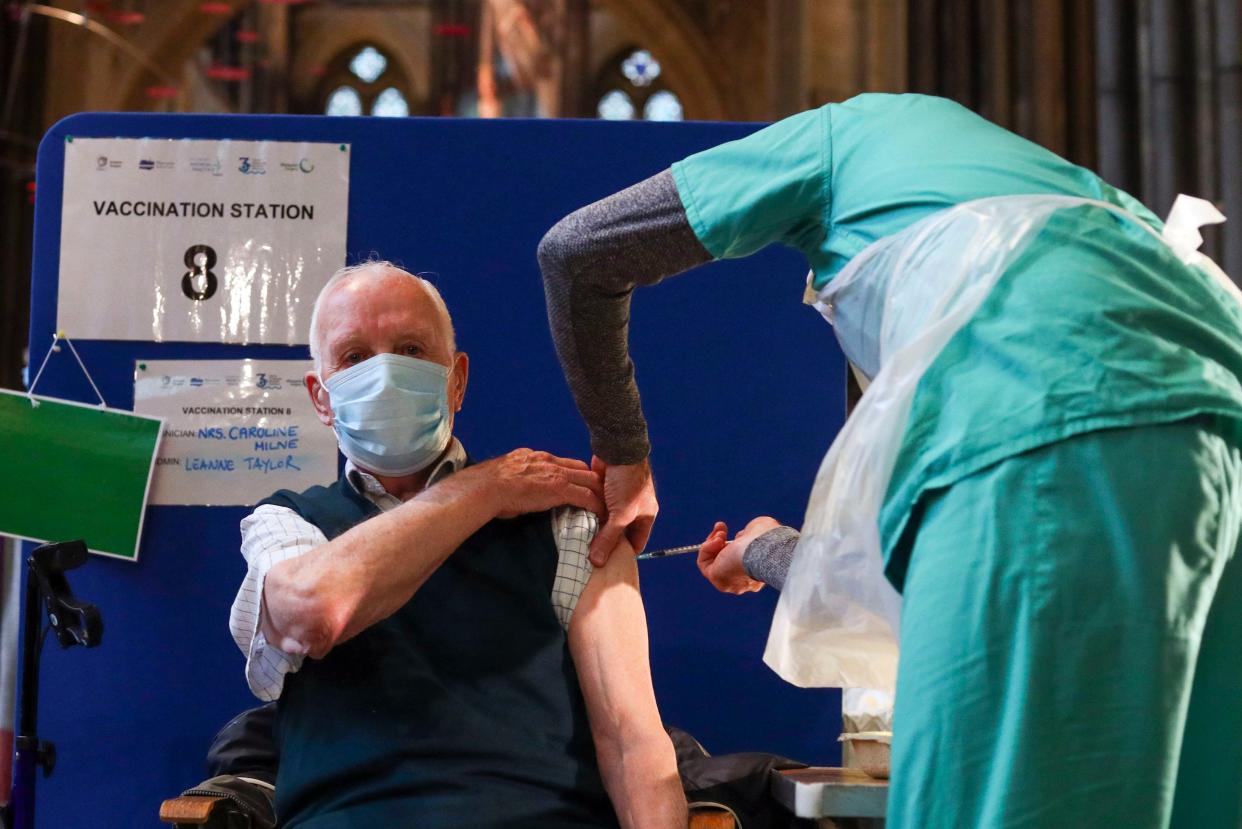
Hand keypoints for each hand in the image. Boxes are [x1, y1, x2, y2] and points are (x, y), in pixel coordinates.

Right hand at [471, 449, 604, 518]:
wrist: (487, 487)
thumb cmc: (489, 486)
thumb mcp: (507, 474)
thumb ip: (519, 478)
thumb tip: (518, 490)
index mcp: (536, 458)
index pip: (565, 462)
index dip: (576, 473)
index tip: (582, 483)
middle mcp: (549, 461)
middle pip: (582, 468)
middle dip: (594, 480)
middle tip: (601, 494)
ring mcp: (556, 474)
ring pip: (589, 480)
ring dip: (599, 493)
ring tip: (606, 505)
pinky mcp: (559, 489)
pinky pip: (585, 496)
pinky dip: (595, 505)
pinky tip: (600, 513)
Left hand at [589, 458, 657, 565]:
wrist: (618, 449)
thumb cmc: (629, 480)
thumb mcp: (622, 513)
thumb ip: (609, 537)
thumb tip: (598, 561)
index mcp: (645, 515)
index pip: (636, 543)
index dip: (623, 555)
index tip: (607, 566)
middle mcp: (633, 509)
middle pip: (619, 534)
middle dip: (606, 543)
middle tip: (589, 557)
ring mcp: (618, 499)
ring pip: (605, 521)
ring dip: (594, 529)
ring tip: (579, 543)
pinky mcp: (604, 490)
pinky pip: (595, 508)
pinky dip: (587, 514)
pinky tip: (574, 523)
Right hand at [696, 516, 778, 594]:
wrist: (764, 549)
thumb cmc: (768, 538)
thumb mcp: (760, 530)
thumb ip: (749, 534)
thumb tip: (741, 536)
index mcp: (756, 572)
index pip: (739, 560)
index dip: (732, 544)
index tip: (731, 531)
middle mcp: (743, 582)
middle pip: (724, 561)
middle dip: (719, 541)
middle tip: (721, 527)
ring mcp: (730, 582)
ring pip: (712, 562)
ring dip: (712, 543)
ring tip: (721, 533)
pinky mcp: (717, 579)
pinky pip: (704, 563)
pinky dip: (707, 548)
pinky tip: (717, 540)